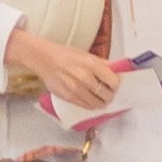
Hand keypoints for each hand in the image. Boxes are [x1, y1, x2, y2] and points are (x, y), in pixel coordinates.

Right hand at [5, 29, 119, 110]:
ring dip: (101, 102)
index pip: (114, 82)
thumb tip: (116, 71)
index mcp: (92, 65)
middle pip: (107, 95)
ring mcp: (77, 89)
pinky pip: (86, 106)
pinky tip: (90, 99)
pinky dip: (91, 104)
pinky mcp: (69, 97)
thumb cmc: (65, 55)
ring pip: (98, 103)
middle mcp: (85, 78)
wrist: (45, 59)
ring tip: (100, 97)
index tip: (114, 84)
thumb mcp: (87, 55)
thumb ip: (102, 64)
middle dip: (109, 95)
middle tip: (108, 92)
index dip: (116, 85)